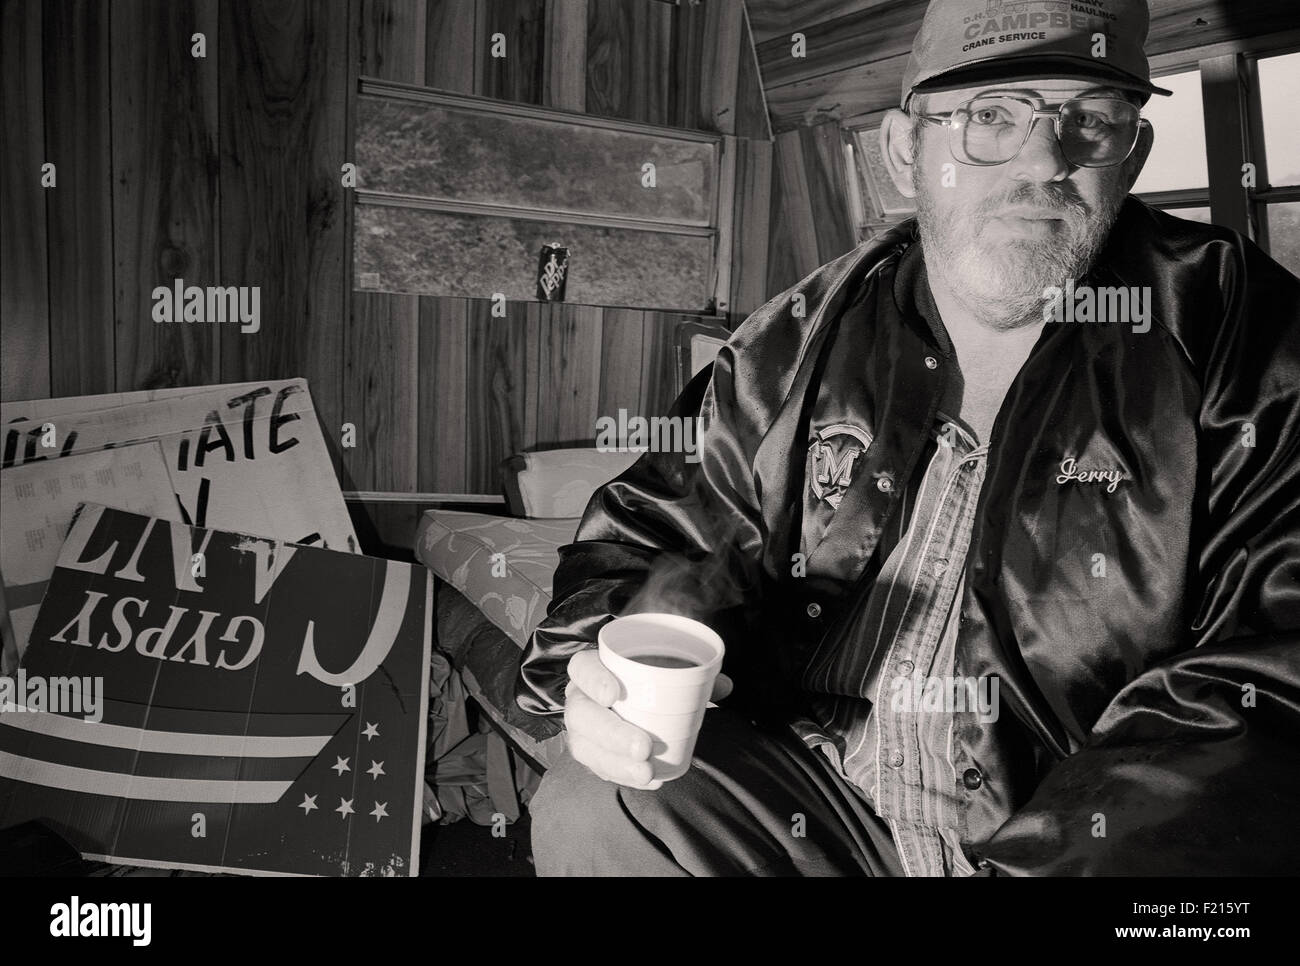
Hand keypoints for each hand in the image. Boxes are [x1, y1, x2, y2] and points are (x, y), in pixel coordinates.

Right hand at [563, 649, 732, 789]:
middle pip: (582, 715)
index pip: (582, 667)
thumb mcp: (666, 671)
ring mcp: (582, 730)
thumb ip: (693, 673)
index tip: (614, 694)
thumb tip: (724, 685)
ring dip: (616, 763)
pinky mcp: (591, 754)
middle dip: (611, 734)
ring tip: (646, 772)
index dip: (593, 679)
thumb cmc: (647, 680)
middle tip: (643, 748)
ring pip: (586, 747)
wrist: (629, 702)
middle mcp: (580, 698)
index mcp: (592, 669)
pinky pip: (600, 768)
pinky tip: (651, 780)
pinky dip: (624, 776)